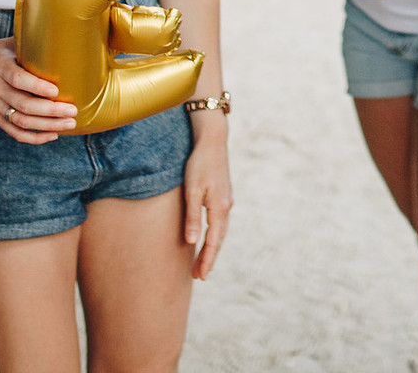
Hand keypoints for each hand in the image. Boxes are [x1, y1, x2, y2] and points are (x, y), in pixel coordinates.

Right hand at [0, 37, 76, 144]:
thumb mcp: (7, 44)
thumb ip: (31, 44)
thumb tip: (63, 38)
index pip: (18, 79)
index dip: (38, 87)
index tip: (57, 91)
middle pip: (24, 105)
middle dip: (51, 111)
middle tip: (73, 111)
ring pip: (22, 122)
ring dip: (48, 126)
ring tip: (69, 123)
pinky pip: (15, 133)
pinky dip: (35, 137)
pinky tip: (53, 134)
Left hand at [181, 120, 231, 278]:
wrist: (213, 141)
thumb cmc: (198, 164)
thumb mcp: (192, 191)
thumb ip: (192, 217)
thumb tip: (191, 242)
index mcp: (220, 208)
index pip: (213, 241)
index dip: (207, 260)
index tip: (201, 276)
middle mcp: (226, 207)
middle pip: (219, 239)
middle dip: (209, 258)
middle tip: (199, 276)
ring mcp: (227, 201)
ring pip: (220, 231)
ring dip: (212, 247)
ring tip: (202, 262)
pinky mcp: (224, 195)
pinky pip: (220, 221)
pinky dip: (214, 234)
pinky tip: (208, 236)